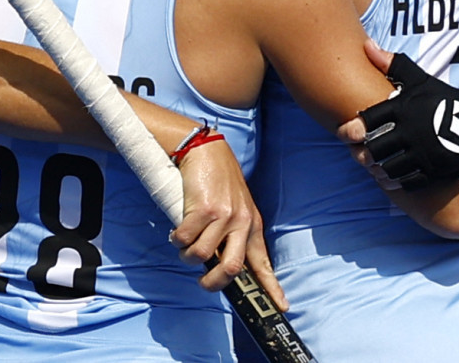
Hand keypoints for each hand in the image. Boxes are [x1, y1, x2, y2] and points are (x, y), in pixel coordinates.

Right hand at [168, 139, 287, 309]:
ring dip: (187, 255)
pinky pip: (184, 238)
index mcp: (252, 225)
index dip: (272, 287)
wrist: (207, 151)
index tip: (281, 306)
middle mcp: (241, 222)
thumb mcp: (237, 207)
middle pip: (232, 269)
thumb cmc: (219, 181)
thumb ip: (234, 234)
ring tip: (185, 243)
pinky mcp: (203, 209)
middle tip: (203, 281)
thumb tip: (222, 265)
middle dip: (213, 282)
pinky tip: (177, 229)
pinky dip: (177, 239)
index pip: (263, 262)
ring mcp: (223, 216)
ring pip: (201, 255)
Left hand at [350, 46, 458, 190]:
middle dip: (365, 153)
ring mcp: (424, 153)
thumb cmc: (443, 98)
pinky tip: (391, 178)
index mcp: (404, 108)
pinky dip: (396, 183)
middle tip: (362, 154)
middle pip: (375, 148)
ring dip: (378, 170)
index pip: (367, 121)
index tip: (355, 131)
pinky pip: (409, 182)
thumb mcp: (418, 78)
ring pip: (389, 168)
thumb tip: (366, 45)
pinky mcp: (436, 170)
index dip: (355, 128)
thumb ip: (391, 64)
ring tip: (376, 167)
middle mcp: (412, 131)